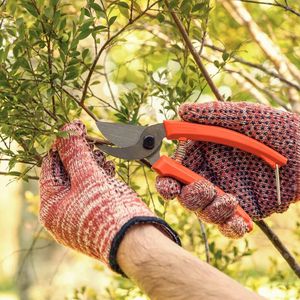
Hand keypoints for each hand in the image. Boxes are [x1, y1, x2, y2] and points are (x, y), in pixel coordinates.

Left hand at [39, 121, 179, 272]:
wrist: (136, 242)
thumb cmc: (107, 210)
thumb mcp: (88, 176)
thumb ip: (76, 152)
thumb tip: (66, 128)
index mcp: (51, 207)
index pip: (50, 168)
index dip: (61, 146)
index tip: (73, 129)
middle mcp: (62, 214)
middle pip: (66, 175)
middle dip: (79, 155)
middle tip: (90, 139)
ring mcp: (79, 216)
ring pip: (81, 183)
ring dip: (92, 165)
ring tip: (102, 153)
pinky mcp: (96, 217)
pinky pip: (93, 193)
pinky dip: (101, 178)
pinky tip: (110, 168)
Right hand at [156, 102, 298, 237]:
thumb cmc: (278, 128)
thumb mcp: (244, 116)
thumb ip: (212, 115)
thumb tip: (182, 110)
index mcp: (205, 152)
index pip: (178, 168)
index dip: (167, 178)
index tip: (167, 184)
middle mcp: (212, 173)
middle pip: (186, 193)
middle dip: (188, 196)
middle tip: (202, 188)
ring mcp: (227, 192)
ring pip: (205, 211)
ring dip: (209, 210)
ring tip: (229, 200)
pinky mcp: (245, 209)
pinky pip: (230, 224)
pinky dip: (230, 227)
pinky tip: (238, 222)